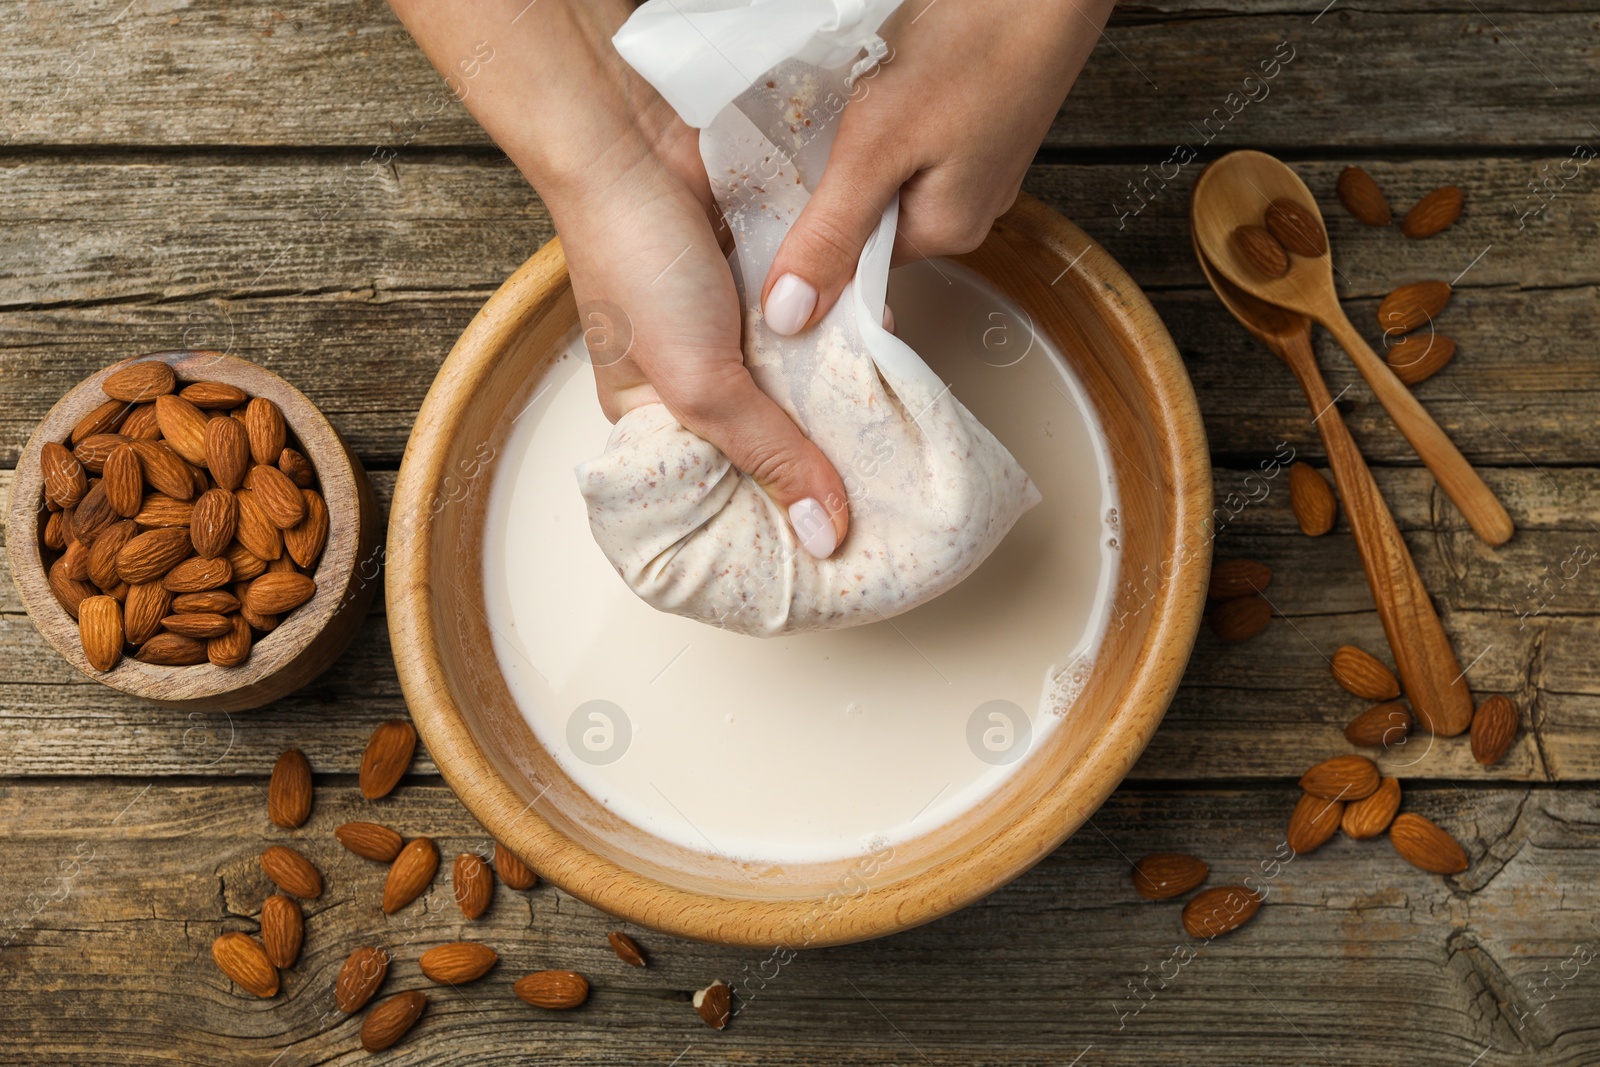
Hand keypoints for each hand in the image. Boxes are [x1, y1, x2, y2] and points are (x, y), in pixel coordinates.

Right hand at [386, 0, 848, 555]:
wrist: (637, 147)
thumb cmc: (636, 267)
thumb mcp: (702, 383)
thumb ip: (769, 453)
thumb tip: (825, 532)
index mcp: (656, 424)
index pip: (721, 500)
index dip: (772, 528)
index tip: (834, 556)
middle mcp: (698, 383)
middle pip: (772, 447)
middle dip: (820, 469)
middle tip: (885, 507)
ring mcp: (737, 335)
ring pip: (802, 388)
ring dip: (841, 402)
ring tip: (899, 445)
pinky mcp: (768, 289)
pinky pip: (818, 330)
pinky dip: (847, 341)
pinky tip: (886, 362)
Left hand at [760, 0, 1113, 334]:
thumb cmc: (973, 46)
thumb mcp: (878, 148)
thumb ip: (831, 233)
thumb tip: (792, 316)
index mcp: (946, 232)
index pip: (854, 265)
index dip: (814, 231)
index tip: (789, 188)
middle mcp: (968, 210)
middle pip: (871, 220)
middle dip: (840, 178)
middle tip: (832, 125)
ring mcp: (979, 166)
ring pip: (891, 175)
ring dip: (865, 141)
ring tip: (868, 95)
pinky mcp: (979, 125)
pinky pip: (917, 141)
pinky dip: (894, 115)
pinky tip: (893, 78)